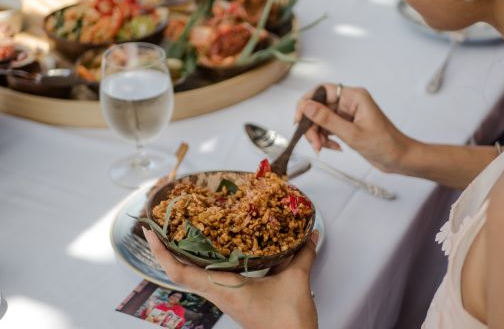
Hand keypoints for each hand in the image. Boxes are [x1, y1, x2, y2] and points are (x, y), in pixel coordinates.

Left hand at [144, 228, 318, 328]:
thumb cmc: (287, 321)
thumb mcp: (296, 280)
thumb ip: (302, 254)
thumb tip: (308, 234)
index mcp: (226, 290)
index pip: (182, 273)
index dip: (163, 254)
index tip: (151, 233)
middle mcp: (220, 295)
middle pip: (181, 274)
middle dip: (167, 251)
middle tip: (161, 227)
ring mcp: (225, 299)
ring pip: (194, 278)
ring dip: (183, 258)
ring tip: (180, 234)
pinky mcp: (234, 301)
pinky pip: (210, 280)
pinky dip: (204, 265)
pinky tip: (214, 252)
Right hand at [295, 83, 417, 172]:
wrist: (400, 159)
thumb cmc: (385, 145)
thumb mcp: (352, 134)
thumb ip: (327, 120)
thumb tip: (306, 106)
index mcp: (354, 96)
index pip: (321, 90)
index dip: (306, 103)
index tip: (298, 121)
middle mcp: (350, 101)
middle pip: (319, 107)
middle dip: (313, 126)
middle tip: (314, 143)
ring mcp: (348, 113)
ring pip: (321, 119)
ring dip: (318, 134)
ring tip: (323, 148)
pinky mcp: (347, 124)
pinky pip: (328, 127)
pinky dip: (326, 138)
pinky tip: (333, 147)